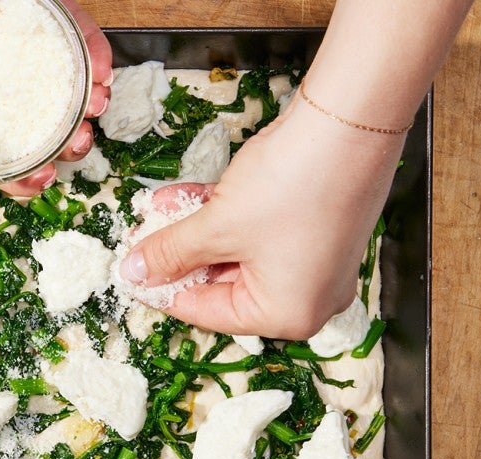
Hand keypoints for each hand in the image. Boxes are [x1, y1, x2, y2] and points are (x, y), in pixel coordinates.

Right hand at [0, 0, 111, 195]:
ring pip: (69, 82)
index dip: (20, 176)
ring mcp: (21, 39)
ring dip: (91, 105)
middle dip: (68, 144)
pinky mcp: (40, 4)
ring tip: (93, 111)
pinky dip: (96, 55)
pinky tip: (101, 74)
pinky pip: (78, 32)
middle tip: (73, 148)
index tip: (36, 183)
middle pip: (43, 122)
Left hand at [118, 96, 406, 339]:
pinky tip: (181, 197)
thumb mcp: (215, 226)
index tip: (131, 277)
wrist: (349, 121)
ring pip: (234, 253)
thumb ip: (170, 253)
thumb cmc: (291, 185)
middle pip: (221, 283)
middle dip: (176, 256)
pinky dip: (219, 216)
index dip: (163, 292)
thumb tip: (135, 273)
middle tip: (139, 240)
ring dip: (192, 231)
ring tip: (153, 213)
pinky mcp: (311, 226)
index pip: (208, 313)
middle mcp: (307, 297)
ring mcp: (313, 261)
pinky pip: (254, 231)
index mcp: (287, 315)